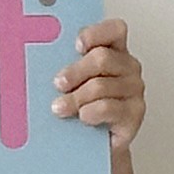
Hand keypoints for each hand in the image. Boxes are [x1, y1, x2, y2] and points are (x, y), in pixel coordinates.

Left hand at [52, 19, 144, 148]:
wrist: (94, 143)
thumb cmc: (83, 105)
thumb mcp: (74, 81)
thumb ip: (67, 65)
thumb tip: (39, 57)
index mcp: (115, 51)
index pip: (114, 30)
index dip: (95, 34)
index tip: (76, 46)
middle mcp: (128, 67)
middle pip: (102, 58)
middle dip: (75, 72)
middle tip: (58, 83)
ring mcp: (134, 90)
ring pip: (101, 86)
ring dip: (76, 98)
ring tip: (61, 108)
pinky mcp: (134, 113)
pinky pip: (108, 108)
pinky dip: (90, 113)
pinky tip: (83, 117)